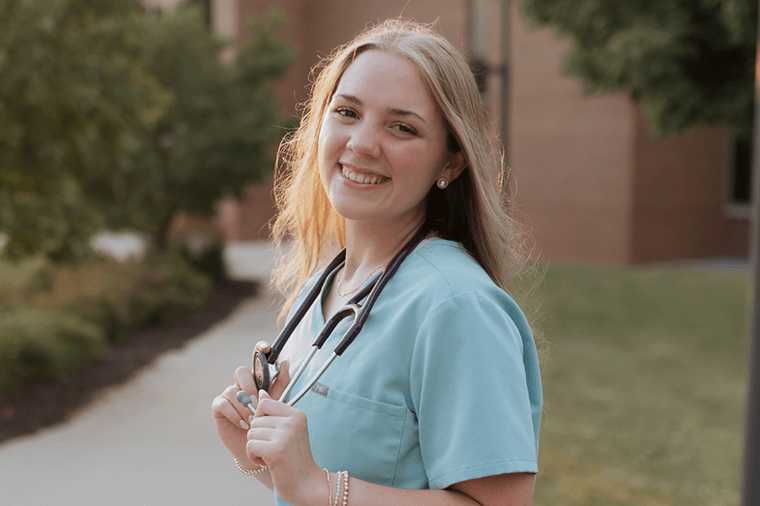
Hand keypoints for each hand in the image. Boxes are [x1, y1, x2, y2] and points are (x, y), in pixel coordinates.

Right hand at [211, 341, 290, 468]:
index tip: (266, 347)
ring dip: (244, 406)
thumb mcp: (277, 403)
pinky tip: (243, 424)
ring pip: (233, 390)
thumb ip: (281, 383)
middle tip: (258, 404)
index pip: (255, 359)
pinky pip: (223, 402)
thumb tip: (285, 361)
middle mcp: (241, 384)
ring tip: (252, 421)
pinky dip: (234, 413)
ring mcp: (229, 395)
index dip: (259, 349)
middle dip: (250, 387)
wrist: (257, 447)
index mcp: (256, 380)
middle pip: (241, 372)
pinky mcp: (219, 406)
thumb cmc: (267, 423)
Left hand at [246, 390, 324, 505]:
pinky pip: (250, 446)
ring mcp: (285, 435)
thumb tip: (261, 393)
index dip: (260, 418)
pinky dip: (253, 456)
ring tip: (271, 455)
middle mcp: (292, 422)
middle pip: (255, 420)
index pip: (265, 403)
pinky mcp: (276, 450)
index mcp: (296, 414)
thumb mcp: (289, 430)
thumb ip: (275, 412)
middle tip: (273, 448)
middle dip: (258, 436)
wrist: (306, 484)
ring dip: (255, 447)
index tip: (269, 432)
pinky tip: (267, 462)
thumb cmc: (295, 458)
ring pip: (251, 433)